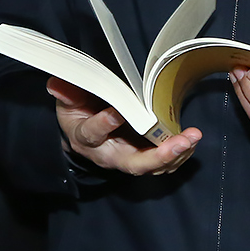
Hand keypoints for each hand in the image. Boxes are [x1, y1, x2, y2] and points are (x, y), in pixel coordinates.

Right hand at [47, 77, 201, 175]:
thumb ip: (67, 93)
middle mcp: (109, 155)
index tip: (115, 112)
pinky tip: (191, 141)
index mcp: (86, 138)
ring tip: (193, 138)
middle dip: (159, 155)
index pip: (93, 134)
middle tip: (181, 142)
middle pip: (134, 163)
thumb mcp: (68, 102)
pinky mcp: (142, 159)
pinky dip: (179, 154)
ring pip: (152, 166)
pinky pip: (162, 164)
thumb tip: (56, 84)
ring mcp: (127, 159)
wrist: (83, 135)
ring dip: (176, 154)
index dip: (103, 124)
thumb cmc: (77, 114)